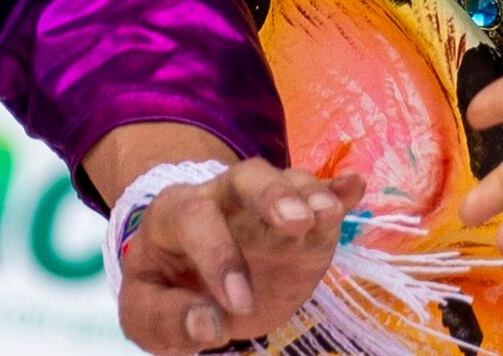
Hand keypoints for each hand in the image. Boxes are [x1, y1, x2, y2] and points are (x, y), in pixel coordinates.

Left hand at [114, 156, 355, 350]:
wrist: (188, 281)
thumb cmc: (164, 292)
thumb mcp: (147, 312)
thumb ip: (167, 319)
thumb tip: (207, 325)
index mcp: (175, 214)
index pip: (195, 220)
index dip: (218, 257)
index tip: (240, 304)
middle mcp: (222, 199)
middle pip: (246, 178)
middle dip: (270, 195)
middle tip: (294, 221)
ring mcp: (265, 209)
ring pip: (288, 183)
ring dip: (310, 195)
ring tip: (327, 214)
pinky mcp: (302, 228)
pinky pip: (319, 197)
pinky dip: (338, 192)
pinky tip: (355, 186)